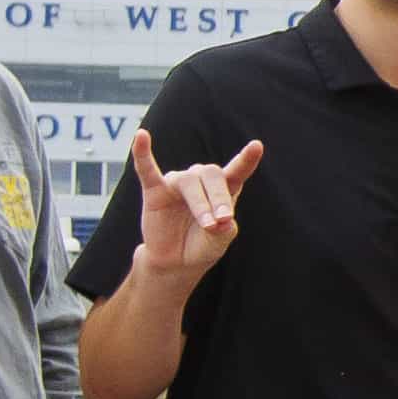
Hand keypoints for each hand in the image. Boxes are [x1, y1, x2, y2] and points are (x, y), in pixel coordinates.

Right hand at [123, 126, 259, 280]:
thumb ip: (224, 230)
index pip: (237, 171)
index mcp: (223, 189)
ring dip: (200, 203)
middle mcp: (200, 181)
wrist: (176, 262)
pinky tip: (141, 136)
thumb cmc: (203, 246)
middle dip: (220, 197)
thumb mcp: (219, 242)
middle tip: (223, 219)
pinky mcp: (154, 191)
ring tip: (208, 225)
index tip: (256, 146)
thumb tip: (222, 221)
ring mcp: (177, 183)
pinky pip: (147, 169)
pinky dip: (143, 153)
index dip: (246, 159)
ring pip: (189, 181)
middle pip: (212, 174)